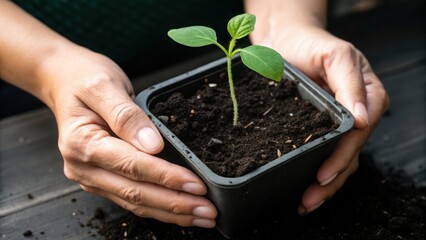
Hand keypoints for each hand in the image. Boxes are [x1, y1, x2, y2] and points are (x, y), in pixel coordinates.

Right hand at [42, 45, 216, 226]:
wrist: (63, 79)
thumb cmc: (84, 78)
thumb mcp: (104, 85)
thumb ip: (127, 115)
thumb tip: (153, 145)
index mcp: (83, 143)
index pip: (133, 166)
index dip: (167, 177)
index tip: (196, 185)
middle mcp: (84, 166)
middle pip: (136, 192)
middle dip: (175, 203)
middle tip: (208, 211)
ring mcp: (91, 176)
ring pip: (135, 202)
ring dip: (170, 212)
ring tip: (201, 216)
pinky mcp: (101, 178)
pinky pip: (131, 198)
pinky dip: (157, 206)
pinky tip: (179, 212)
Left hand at [253, 25, 388, 213]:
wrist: (285, 42)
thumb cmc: (311, 44)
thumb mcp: (335, 55)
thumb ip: (350, 84)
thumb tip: (362, 119)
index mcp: (367, 96)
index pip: (360, 133)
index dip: (342, 156)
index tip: (322, 173)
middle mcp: (357, 113)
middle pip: (351, 153)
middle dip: (332, 179)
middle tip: (310, 199)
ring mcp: (340, 123)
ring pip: (340, 161)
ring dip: (326, 186)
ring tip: (306, 203)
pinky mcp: (320, 128)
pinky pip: (324, 155)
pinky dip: (317, 174)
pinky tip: (305, 191)